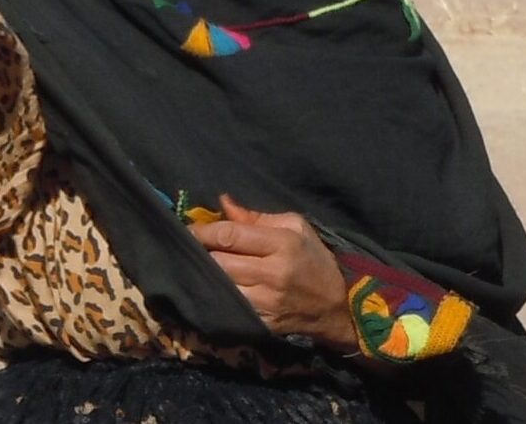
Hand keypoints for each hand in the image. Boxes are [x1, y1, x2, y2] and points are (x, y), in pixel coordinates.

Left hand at [189, 193, 358, 352]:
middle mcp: (272, 274)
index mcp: (282, 244)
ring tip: (197, 267)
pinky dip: (217, 297)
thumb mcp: (296, 227)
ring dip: (206, 276)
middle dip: (201, 254)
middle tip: (189, 248)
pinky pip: (229, 308)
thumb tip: (223, 202)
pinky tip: (211, 288)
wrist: (338, 306)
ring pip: (220, 287)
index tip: (188, 230)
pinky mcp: (263, 323)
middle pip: (220, 263)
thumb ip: (257, 216)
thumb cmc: (315, 259)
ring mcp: (266, 303)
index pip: (230, 236)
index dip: (203, 231)